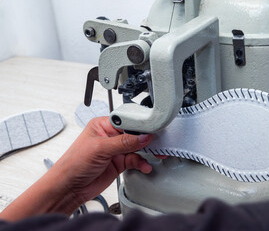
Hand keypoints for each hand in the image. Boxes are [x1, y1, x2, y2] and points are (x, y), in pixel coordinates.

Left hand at [0, 117, 153, 220]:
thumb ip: (124, 142)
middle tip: (158, 142)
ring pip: (137, 148)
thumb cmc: (73, 164)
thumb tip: (143, 137)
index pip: (126, 121)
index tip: (152, 129)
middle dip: (146, 139)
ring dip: (146, 153)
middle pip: (134, 134)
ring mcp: (115, 150)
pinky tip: (145, 166)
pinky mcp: (119, 163)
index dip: (139, 125)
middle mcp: (110, 136)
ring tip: (155, 156)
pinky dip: (142, 163)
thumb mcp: (100, 148)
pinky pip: (135, 160)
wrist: (69, 188)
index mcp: (103, 125)